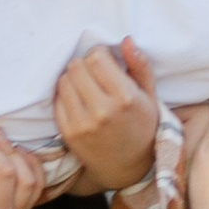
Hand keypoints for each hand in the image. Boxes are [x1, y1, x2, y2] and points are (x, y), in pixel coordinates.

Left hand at [54, 38, 159, 193]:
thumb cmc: (142, 127)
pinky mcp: (68, 133)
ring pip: (64, 81)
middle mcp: (102, 111)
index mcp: (125, 98)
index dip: (99, 54)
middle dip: (85, 65)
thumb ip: (139, 66)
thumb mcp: (150, 96)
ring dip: (73, 79)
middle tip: (95, 75)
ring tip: (87, 87)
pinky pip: (57, 100)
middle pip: (76, 66)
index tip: (105, 62)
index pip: (96, 58)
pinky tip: (80, 102)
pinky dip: (66, 96)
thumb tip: (126, 40)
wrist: (127, 167)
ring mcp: (82, 124)